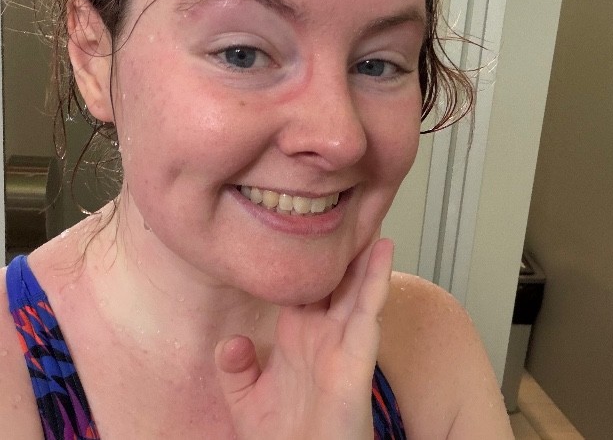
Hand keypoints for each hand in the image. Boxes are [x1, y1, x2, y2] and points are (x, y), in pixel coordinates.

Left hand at [214, 238, 393, 439]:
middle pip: (337, 281)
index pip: (307, 286)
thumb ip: (236, 370)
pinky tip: (382, 253)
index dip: (310, 258)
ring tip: (373, 220)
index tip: (309, 224)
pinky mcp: (356, 359)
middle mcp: (323, 335)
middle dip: (344, 250)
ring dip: (367, 256)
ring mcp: (342, 345)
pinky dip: (375, 281)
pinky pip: (367, 313)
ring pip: (357, 288)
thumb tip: (230, 343)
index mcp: (298, 337)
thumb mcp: (246, 402)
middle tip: (349, 211)